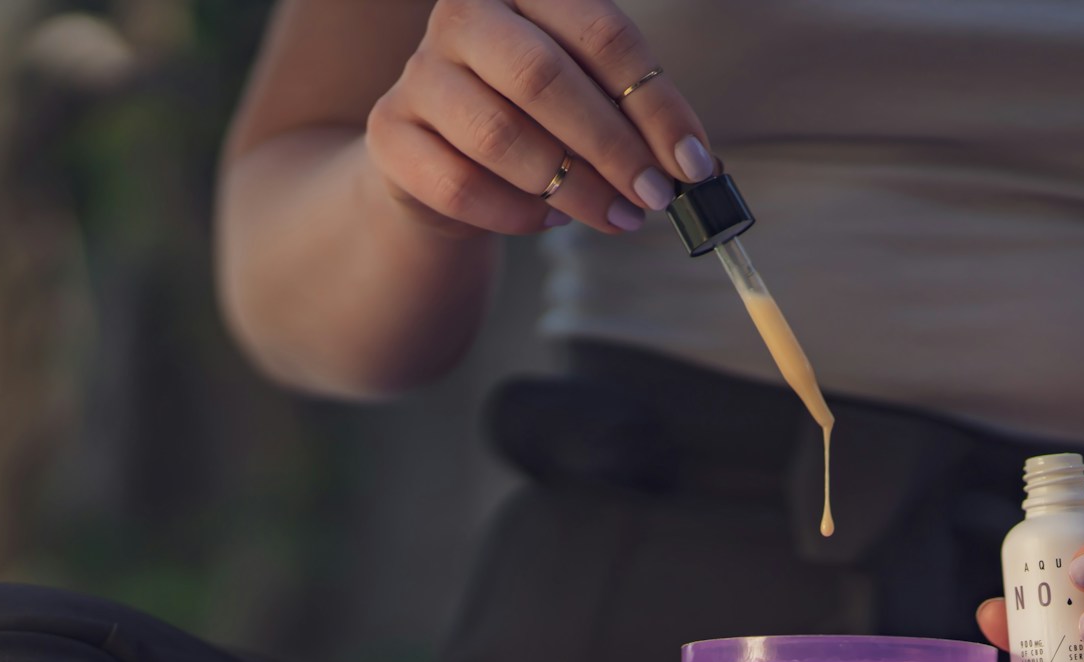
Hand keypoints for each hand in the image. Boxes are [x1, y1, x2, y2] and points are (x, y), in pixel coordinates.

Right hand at [366, 0, 713, 236]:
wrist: (440, 160)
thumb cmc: (532, 119)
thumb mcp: (585, 97)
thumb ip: (630, 114)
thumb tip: (692, 164)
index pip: (600, 33)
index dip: (655, 102)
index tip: (693, 161)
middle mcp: (464, 15)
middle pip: (543, 76)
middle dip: (612, 146)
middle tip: (655, 195)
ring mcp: (420, 73)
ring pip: (500, 135)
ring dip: (573, 189)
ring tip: (617, 217)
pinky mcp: (390, 134)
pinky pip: (460, 185)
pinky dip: (517, 213)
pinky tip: (550, 219)